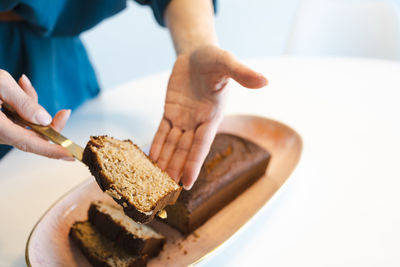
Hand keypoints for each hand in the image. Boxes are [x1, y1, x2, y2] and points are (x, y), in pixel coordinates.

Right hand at [0, 70, 73, 159]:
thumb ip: (23, 101)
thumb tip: (44, 119)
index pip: (31, 143)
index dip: (53, 151)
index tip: (71, 155)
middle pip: (34, 135)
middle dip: (50, 123)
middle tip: (65, 112)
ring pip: (27, 125)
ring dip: (32, 107)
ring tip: (21, 83)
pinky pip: (18, 120)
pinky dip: (23, 106)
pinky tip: (19, 85)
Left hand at [149, 45, 266, 189]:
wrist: (197, 53)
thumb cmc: (215, 59)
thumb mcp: (227, 63)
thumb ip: (243, 74)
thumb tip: (264, 80)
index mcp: (212, 115)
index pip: (201, 144)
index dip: (193, 163)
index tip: (186, 183)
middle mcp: (197, 122)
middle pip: (184, 150)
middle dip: (176, 168)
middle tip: (166, 190)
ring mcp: (183, 118)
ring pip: (172, 144)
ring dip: (165, 161)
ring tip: (156, 180)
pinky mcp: (170, 111)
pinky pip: (162, 131)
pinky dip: (157, 145)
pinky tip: (150, 159)